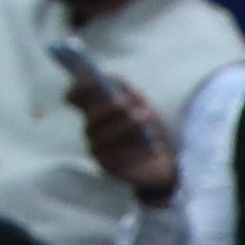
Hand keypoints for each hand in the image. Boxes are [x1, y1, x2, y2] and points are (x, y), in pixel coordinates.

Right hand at [78, 66, 179, 206]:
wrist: (167, 161)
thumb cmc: (151, 130)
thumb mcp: (143, 105)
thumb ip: (127, 90)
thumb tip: (110, 76)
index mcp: (97, 111)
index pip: (77, 98)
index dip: (79, 90)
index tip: (89, 81)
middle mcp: (92, 130)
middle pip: (91, 118)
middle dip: (108, 109)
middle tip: (125, 102)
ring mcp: (97, 149)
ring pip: (101, 137)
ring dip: (123, 127)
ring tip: (144, 118)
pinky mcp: (106, 167)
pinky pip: (112, 157)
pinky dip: (129, 151)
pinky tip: (146, 148)